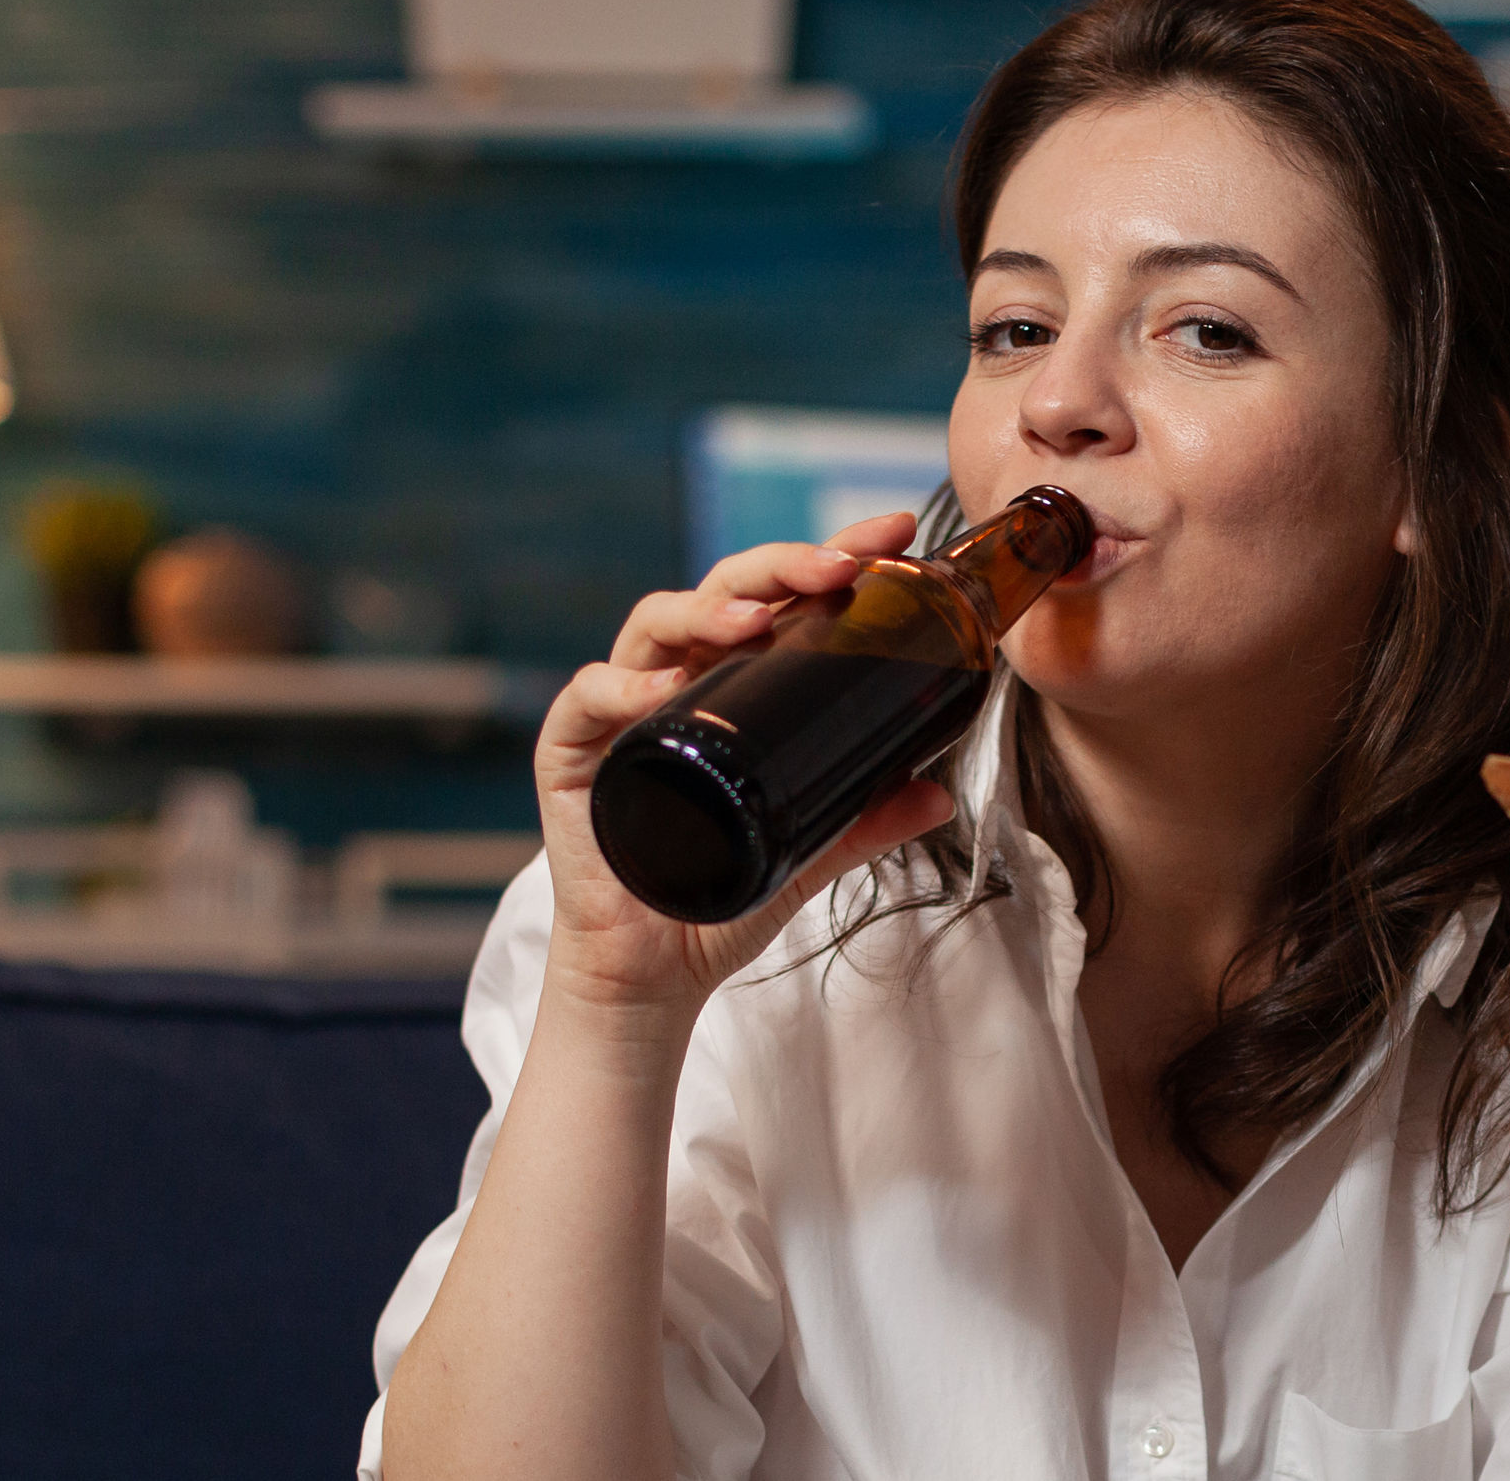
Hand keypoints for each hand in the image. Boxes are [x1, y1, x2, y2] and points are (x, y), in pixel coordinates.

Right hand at [531, 510, 958, 1026]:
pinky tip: (663, 689)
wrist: (656, 975)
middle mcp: (675, 680)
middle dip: (781, 564)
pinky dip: (621, 686)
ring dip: (706, 609)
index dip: (828, 557)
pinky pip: (588, 700)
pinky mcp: (572, 755)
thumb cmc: (722, 896)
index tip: (891, 535)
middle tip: (839, 566)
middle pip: (721, 592)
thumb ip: (867, 819)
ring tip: (756, 621)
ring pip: (654, 626)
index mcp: (731, 684)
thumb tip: (938, 794)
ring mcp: (620, 711)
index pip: (778, 598)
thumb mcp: (811, 850)